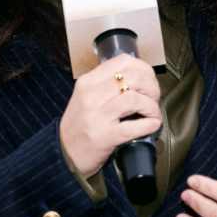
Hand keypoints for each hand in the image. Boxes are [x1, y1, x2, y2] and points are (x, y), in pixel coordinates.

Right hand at [59, 53, 162, 176]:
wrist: (63, 154)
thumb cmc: (78, 126)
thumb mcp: (85, 97)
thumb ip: (106, 85)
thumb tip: (138, 78)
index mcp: (87, 82)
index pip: (122, 62)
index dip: (144, 69)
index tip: (149, 79)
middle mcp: (91, 96)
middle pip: (133, 78)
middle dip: (151, 87)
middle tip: (153, 98)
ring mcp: (97, 116)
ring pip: (134, 99)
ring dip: (151, 107)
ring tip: (152, 114)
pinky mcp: (104, 136)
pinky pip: (133, 126)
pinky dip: (149, 125)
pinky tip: (152, 126)